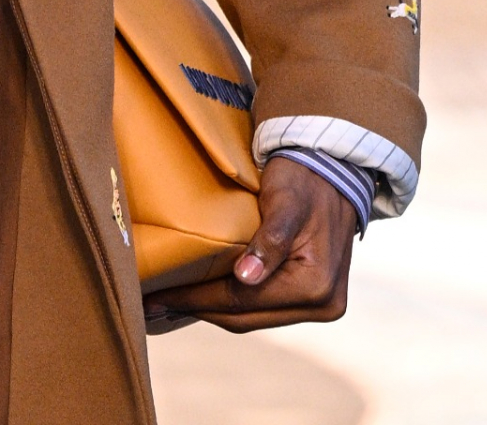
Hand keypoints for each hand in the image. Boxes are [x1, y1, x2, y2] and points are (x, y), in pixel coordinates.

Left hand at [143, 155, 358, 333]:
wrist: (333, 169)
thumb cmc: (304, 178)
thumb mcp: (285, 202)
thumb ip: (269, 241)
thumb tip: (246, 277)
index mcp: (316, 286)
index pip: (243, 301)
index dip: (198, 300)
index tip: (158, 297)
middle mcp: (323, 305)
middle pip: (247, 318)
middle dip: (199, 309)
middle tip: (153, 304)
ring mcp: (319, 305)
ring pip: (253, 318)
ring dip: (213, 309)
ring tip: (172, 301)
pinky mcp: (311, 298)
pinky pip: (263, 308)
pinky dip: (233, 302)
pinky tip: (204, 295)